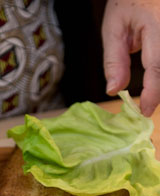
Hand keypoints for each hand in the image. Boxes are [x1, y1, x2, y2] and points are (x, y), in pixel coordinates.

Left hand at [102, 0, 159, 115]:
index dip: (152, 93)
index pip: (157, 67)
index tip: (144, 111)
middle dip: (158, 91)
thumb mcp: (114, 28)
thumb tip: (113, 90)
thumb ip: (114, 61)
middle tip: (145, 107)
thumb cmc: (128, 1)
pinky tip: (154, 81)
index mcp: (157, 24)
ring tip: (149, 95)